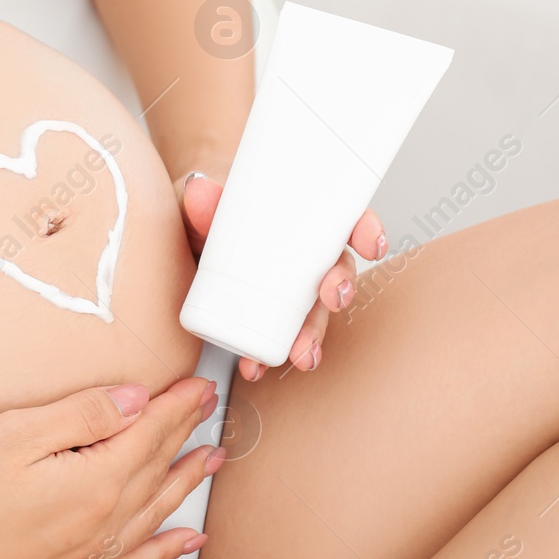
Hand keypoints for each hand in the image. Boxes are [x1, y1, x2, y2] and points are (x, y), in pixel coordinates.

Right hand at [0, 377, 222, 558]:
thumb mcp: (10, 435)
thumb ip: (80, 415)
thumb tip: (135, 401)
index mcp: (93, 481)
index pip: (148, 432)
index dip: (175, 404)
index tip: (197, 384)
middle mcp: (103, 523)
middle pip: (157, 467)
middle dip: (185, 432)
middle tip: (207, 405)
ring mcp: (89, 557)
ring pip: (156, 511)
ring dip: (186, 482)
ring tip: (211, 460)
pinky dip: (167, 549)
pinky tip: (185, 541)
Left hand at [176, 172, 386, 381]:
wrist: (185, 234)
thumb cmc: (207, 211)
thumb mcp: (202, 201)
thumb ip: (202, 200)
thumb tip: (200, 192)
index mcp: (302, 219)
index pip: (346, 219)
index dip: (366, 230)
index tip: (372, 245)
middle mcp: (303, 256)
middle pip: (336, 272)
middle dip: (340, 289)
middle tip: (332, 298)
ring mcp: (287, 288)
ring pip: (313, 312)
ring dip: (313, 334)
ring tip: (301, 353)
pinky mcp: (265, 313)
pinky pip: (278, 335)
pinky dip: (269, 353)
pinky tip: (257, 366)